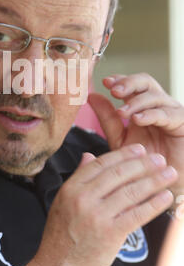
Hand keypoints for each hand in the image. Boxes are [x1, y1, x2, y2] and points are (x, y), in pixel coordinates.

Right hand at [34, 144, 176, 265]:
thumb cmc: (61, 234)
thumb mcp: (63, 200)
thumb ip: (78, 176)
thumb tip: (88, 155)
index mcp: (71, 188)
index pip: (101, 164)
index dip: (123, 154)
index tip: (140, 150)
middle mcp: (83, 199)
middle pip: (118, 174)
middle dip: (143, 164)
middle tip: (159, 159)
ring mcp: (97, 216)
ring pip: (131, 192)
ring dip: (154, 181)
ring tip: (169, 173)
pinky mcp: (110, 234)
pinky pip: (137, 214)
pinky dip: (154, 204)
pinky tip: (166, 197)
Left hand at [88, 73, 183, 200]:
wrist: (159, 185)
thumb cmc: (141, 164)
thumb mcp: (120, 139)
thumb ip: (107, 118)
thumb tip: (92, 97)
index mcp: (141, 106)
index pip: (131, 85)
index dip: (119, 80)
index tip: (105, 82)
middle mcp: (157, 106)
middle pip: (145, 82)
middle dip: (129, 83)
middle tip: (114, 90)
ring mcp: (171, 112)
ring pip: (155, 96)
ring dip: (136, 101)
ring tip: (122, 112)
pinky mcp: (182, 123)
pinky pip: (167, 114)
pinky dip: (151, 115)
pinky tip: (137, 119)